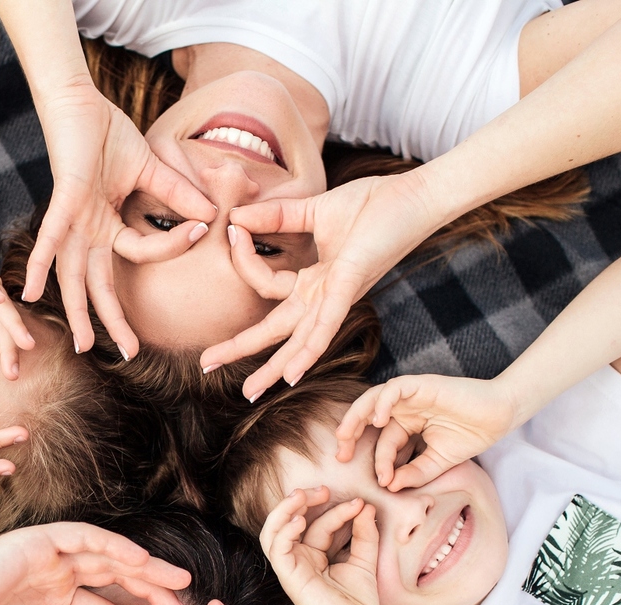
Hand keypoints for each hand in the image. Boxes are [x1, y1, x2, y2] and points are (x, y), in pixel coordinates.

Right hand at [0, 522, 192, 604]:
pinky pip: (83, 536)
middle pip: (116, 576)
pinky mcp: (35, 542)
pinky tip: (140, 561)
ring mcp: (45, 555)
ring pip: (108, 553)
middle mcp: (52, 574)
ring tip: (179, 582)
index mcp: (51, 599)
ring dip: (146, 566)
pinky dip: (113, 546)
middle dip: (153, 591)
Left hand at [26, 83, 215, 358]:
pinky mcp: (62, 203)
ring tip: (83, 344)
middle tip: (129, 353)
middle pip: (100, 284)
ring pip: (74, 275)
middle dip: (112, 321)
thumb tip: (210, 214)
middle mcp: (88, 232)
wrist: (80, 103)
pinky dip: (40, 264)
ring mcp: (73, 221)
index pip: (143, 251)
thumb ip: (176, 194)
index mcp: (108, 226)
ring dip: (78, 310)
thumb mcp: (150, 169)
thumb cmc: (108, 134)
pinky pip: (49, 239)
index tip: (202, 232)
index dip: (173, 246)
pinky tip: (30, 292)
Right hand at [200, 170, 441, 399]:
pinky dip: (309, 349)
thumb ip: (277, 217)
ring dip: (272, 367)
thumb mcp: (315, 210)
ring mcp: (338, 296)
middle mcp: (324, 297)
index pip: (265, 285)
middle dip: (241, 351)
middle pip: (276, 332)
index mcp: (315, 281)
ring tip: (247, 392)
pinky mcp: (351, 286)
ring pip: (299, 340)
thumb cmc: (374, 204)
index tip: (231, 229)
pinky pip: (326, 324)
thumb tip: (236, 215)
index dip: (243, 260)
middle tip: (205, 367)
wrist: (414, 196)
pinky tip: (293, 374)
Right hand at [259, 488, 379, 604]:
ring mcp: (292, 568)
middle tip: (326, 489)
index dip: (338, 510)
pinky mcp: (288, 576)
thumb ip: (364, 535)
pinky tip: (299, 519)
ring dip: (285, 509)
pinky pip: (276, 549)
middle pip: (292, 522)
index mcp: (316, 556)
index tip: (361, 504)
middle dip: (306, 501)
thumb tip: (366, 507)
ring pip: (274, 531)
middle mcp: (300, 560)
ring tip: (303, 494)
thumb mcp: (365, 561)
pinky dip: (284, 530)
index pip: (320, 524)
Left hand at [336, 374, 516, 490]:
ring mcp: (411, 395)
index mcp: (406, 424)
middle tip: (341, 455)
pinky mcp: (420, 384)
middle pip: (366, 417)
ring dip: (356, 416)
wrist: (498, 417)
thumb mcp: (438, 462)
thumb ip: (415, 472)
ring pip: (372, 399)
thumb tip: (390, 485)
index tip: (382, 481)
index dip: (378, 462)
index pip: (383, 443)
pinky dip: (382, 402)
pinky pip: (393, 389)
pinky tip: (378, 420)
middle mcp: (404, 408)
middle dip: (350, 434)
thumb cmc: (471, 435)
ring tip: (345, 434)